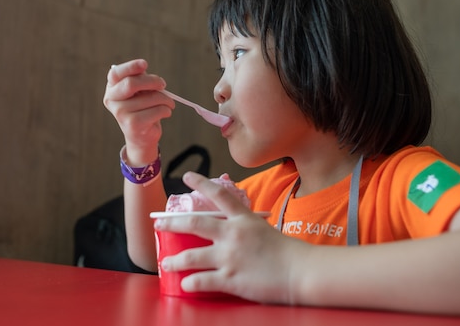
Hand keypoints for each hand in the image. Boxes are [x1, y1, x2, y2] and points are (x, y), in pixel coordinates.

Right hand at [103, 59, 173, 163]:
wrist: (141, 135)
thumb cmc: (142, 107)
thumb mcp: (140, 91)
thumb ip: (142, 80)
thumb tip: (152, 78)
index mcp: (112, 88)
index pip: (116, 73)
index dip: (130, 67)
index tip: (145, 64)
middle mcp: (112, 100)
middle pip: (131, 83)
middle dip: (152, 81)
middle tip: (163, 84)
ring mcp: (121, 113)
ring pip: (150, 97)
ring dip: (166, 99)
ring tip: (168, 103)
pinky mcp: (133, 125)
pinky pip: (157, 110)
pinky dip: (166, 110)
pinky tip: (165, 112)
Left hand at [154, 171, 308, 303]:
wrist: (300, 271)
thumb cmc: (286, 251)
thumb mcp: (262, 229)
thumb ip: (243, 226)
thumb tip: (227, 228)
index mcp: (243, 219)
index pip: (219, 194)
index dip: (201, 182)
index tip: (186, 176)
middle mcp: (233, 234)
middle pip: (194, 223)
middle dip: (172, 223)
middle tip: (159, 223)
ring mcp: (230, 257)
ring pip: (191, 256)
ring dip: (174, 260)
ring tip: (165, 263)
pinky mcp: (230, 278)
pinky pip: (201, 280)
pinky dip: (190, 283)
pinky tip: (184, 284)